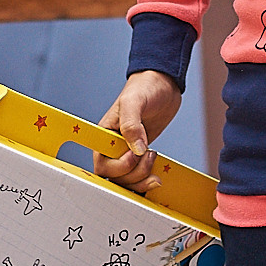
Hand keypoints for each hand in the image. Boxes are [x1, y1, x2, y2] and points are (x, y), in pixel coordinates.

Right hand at [94, 70, 181, 192]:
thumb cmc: (144, 87)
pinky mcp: (141, 155)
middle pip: (115, 178)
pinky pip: (140, 177)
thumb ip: (131, 124)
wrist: (163, 84)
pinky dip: (148, 180)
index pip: (102, 165)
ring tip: (154, 158)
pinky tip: (157, 174)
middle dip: (134, 173)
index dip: (117, 168)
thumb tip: (136, 149)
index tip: (134, 154)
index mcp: (104, 136)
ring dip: (142, 179)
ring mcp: (127, 152)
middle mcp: (113, 147)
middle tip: (149, 154)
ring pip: (127, 182)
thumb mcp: (134, 101)